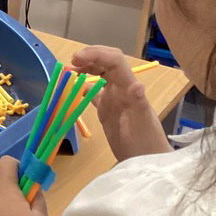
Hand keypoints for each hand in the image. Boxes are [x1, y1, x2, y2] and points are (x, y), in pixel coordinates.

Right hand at [69, 45, 170, 160]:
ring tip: (70, 71)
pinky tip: (72, 86)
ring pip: (101, 73)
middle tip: (70, 63)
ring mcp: (114, 97)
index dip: (95, 54)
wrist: (146, 161)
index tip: (76, 59)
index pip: (114, 61)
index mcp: (129, 88)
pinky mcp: (107, 108)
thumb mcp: (142, 125)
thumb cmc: (146, 144)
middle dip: (89, 56)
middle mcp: (122, 88)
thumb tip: (138, 84)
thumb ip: (140, 104)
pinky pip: (94, 91)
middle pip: (107, 61)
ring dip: (86, 67)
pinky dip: (82, 85)